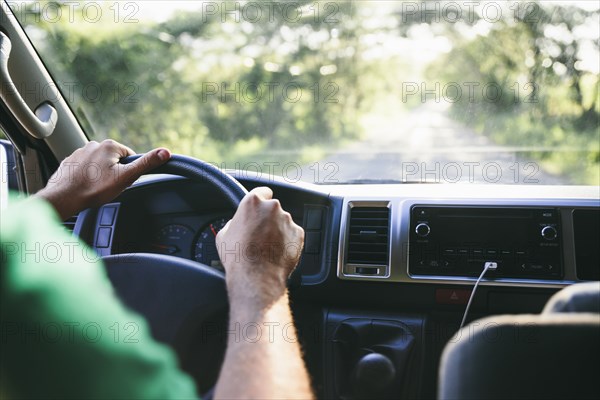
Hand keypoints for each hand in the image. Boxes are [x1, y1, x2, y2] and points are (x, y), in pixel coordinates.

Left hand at [36, 139, 169, 219]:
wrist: (64, 198)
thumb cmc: (94, 189)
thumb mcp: (126, 177)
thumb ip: (146, 164)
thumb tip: (165, 152)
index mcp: (110, 145)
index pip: (129, 157)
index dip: (128, 172)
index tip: (120, 181)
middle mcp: (93, 144)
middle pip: (114, 161)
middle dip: (114, 174)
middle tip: (108, 186)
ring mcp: (79, 152)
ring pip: (99, 165)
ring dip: (100, 176)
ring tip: (95, 188)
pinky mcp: (70, 162)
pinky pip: (85, 169)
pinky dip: (87, 177)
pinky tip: (85, 187)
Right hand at [216, 186, 303, 305]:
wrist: (256, 275)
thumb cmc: (238, 256)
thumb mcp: (224, 235)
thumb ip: (234, 222)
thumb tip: (237, 224)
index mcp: (253, 202)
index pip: (263, 191)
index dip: (262, 199)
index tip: (262, 204)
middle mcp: (273, 207)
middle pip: (273, 208)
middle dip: (269, 218)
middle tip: (260, 234)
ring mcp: (287, 220)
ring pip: (283, 222)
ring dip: (278, 230)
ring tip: (268, 247)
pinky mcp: (298, 234)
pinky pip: (292, 234)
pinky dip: (287, 240)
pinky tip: (277, 251)